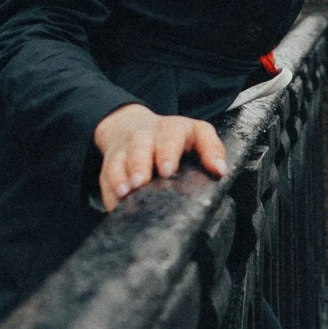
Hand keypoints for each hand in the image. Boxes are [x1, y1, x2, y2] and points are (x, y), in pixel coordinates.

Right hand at [93, 102, 227, 208]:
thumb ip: (212, 150)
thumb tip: (221, 171)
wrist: (132, 124)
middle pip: (141, 145)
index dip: (169, 152)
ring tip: (126, 193)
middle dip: (141, 163)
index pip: (171, 136)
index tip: (168, 170)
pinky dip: (109, 190)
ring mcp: (126, 147)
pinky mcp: (110, 161)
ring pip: (121, 158)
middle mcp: (147, 134)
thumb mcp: (198, 134)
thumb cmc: (175, 137)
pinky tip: (114, 204)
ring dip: (122, 176)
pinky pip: (106, 174)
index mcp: (174, 128)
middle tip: (142, 182)